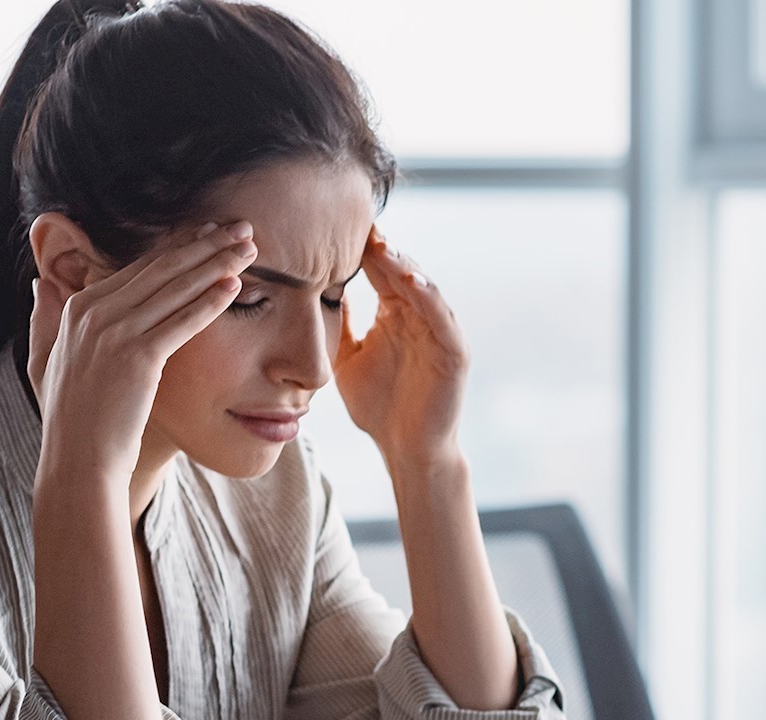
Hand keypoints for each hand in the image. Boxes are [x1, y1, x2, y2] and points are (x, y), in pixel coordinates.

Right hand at [27, 219, 256, 477]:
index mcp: (77, 307)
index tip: (208, 232)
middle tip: (240, 227)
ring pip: (176, 287)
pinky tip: (236, 285)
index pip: (138, 266)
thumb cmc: (69, 421)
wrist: (78, 462)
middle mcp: (94, 312)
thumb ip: (43, 319)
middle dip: (205, 243)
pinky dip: (211, 301)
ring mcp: (114, 333)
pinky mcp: (138, 357)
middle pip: (161, 267)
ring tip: (249, 247)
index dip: (178, 246)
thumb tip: (39, 284)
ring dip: (217, 263)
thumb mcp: (43, 362)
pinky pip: (182, 321)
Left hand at [333, 226, 468, 471]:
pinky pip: (442, 317)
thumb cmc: (379, 408)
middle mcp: (418, 317)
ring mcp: (439, 332)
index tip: (334, 225)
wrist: (406, 450)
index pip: (378, 273)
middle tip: (359, 224)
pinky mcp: (454, 352)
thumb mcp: (347, 358)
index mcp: (395, 315)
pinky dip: (429, 297)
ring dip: (404, 265)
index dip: (361, 250)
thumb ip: (338, 325)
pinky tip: (412, 281)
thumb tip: (312, 290)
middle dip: (381, 249)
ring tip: (384, 246)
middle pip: (400, 272)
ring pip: (422, 288)